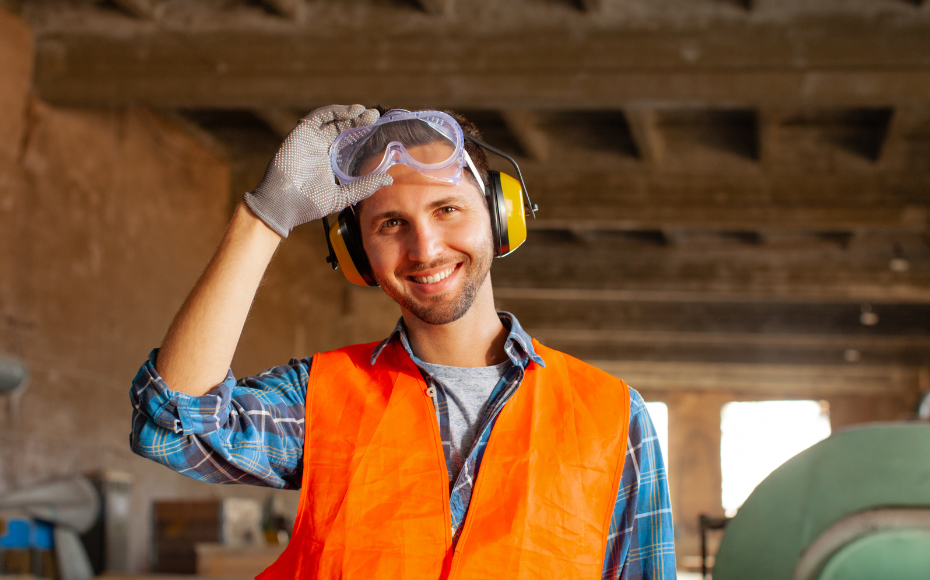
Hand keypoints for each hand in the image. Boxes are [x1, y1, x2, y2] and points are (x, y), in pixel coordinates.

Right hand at [244, 104, 392, 237]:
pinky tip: (352, 112)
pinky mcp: (301, 133)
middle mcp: (320, 148)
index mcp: (329, 161)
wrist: (284, 205)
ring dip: (349, 114)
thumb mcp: (343, 195)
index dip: (362, 134)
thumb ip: (365, 186)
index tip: (378, 129)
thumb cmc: (309, 204)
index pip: (348, 142)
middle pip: (342, 128)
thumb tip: (389, 180)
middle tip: (375, 116)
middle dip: (359, 121)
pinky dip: (336, 111)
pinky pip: (320, 116)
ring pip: (333, 120)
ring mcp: (310, 139)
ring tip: (366, 113)